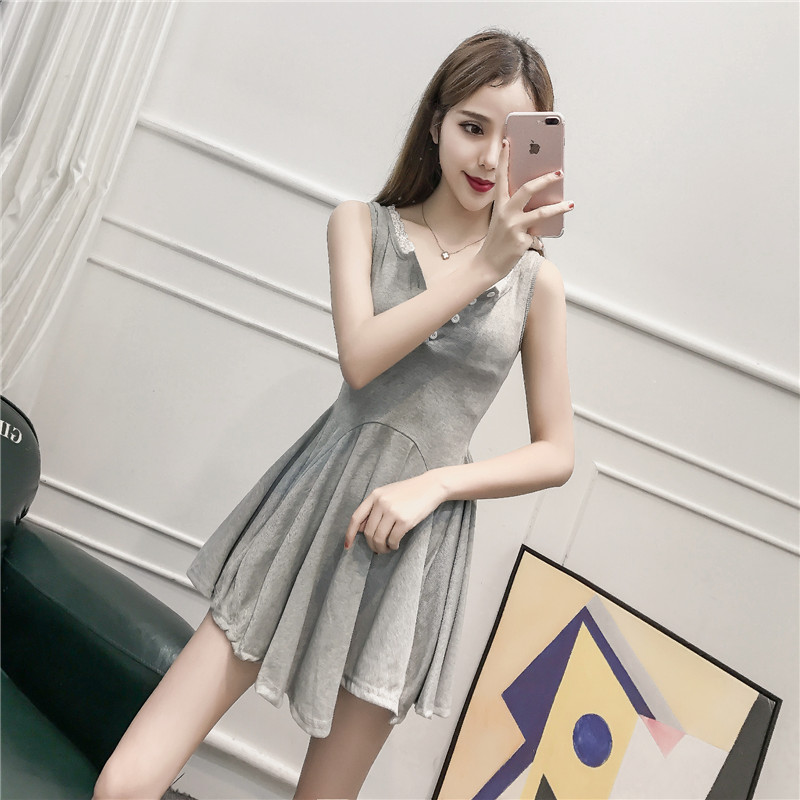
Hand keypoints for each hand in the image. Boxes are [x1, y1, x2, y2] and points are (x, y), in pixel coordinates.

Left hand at [343, 472, 446, 553]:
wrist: (431, 486)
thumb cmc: (409, 492)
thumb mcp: (388, 494)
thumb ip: (373, 508)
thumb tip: (360, 529)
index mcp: (375, 495)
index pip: (356, 518)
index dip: (349, 534)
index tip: (347, 546)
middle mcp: (381, 502)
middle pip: (368, 532)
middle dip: (371, 544)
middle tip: (377, 548)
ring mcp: (393, 511)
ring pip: (379, 538)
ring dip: (381, 548)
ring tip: (386, 548)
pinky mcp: (404, 520)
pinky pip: (393, 539)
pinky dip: (393, 545)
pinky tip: (395, 544)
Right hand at [478, 139, 572, 278]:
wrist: (486, 265)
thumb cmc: (496, 242)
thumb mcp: (501, 221)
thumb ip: (515, 209)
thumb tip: (539, 200)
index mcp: (499, 206)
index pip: (501, 178)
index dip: (504, 159)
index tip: (508, 142)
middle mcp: (505, 214)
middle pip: (527, 190)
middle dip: (545, 179)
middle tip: (559, 172)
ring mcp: (514, 227)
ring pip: (540, 213)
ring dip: (558, 207)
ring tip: (570, 204)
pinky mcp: (521, 241)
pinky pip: (538, 236)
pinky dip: (540, 238)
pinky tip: (541, 239)